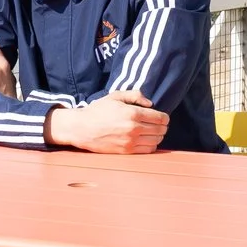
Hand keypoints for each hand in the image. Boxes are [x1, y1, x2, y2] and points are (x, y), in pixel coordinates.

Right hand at [45, 90, 168, 153]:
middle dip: (163, 126)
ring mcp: (130, 141)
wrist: (82, 128)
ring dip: (158, 136)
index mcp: (133, 113)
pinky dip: (151, 145)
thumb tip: (150, 103)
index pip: (160, 118)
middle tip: (159, 124)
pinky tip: (146, 140)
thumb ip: (135, 95)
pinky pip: (148, 150)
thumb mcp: (115, 96)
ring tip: (153, 132)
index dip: (165, 117)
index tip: (163, 117)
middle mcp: (134, 128)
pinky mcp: (126, 151)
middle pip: (161, 130)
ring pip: (156, 141)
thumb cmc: (98, 110)